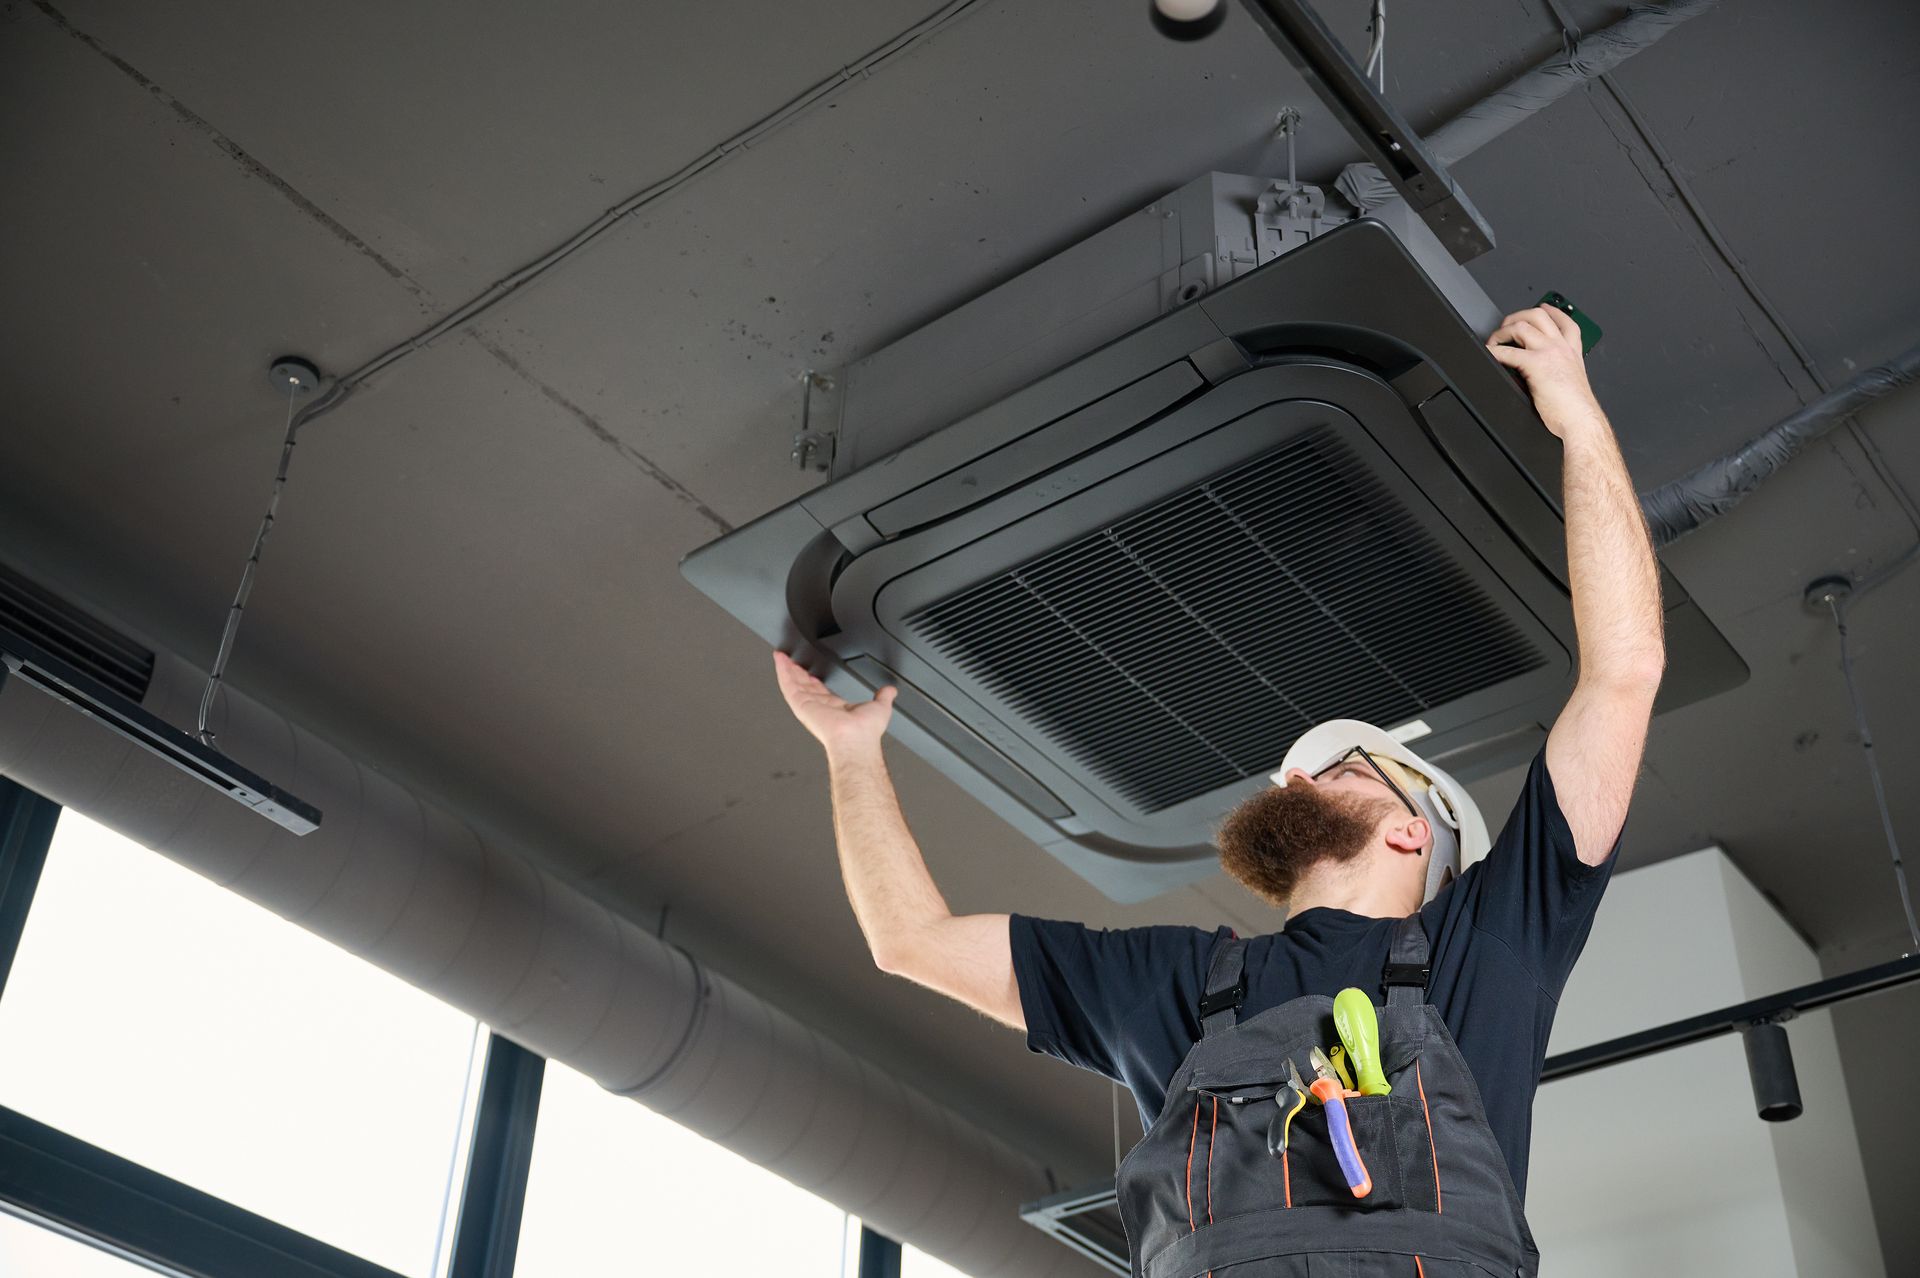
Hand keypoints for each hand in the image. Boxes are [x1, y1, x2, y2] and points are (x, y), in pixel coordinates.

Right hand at [773, 650, 895, 754]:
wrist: (856, 738)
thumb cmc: (865, 732)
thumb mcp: (880, 708)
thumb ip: (883, 697)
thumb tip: (891, 691)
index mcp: (835, 708)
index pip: (820, 691)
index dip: (813, 679)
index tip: (809, 672)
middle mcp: (820, 707)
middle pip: (804, 685)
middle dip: (797, 672)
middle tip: (790, 660)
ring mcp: (809, 706)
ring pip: (793, 683)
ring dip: (787, 669)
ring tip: (781, 656)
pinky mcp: (801, 704)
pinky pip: (788, 686)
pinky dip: (783, 672)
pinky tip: (780, 661)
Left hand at [1487, 305, 1600, 436]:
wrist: (1580, 419)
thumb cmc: (1576, 408)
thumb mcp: (1571, 380)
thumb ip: (1558, 369)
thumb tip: (1539, 372)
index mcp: (1572, 352)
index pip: (1565, 322)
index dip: (1552, 311)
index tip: (1543, 306)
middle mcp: (1561, 347)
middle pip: (1538, 315)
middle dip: (1518, 316)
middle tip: (1506, 326)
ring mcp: (1548, 353)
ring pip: (1521, 325)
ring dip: (1502, 331)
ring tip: (1495, 341)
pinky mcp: (1535, 364)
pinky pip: (1507, 352)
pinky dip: (1494, 351)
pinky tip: (1490, 354)